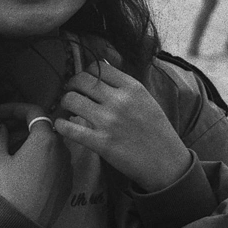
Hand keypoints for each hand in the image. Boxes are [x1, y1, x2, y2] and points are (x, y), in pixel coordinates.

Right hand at [0, 103, 71, 227]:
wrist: (21, 227)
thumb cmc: (7, 191)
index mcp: (45, 139)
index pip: (33, 111)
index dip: (13, 108)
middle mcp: (61, 149)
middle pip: (42, 128)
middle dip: (20, 126)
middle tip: (1, 130)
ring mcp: (67, 167)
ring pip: (49, 145)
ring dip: (30, 142)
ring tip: (9, 149)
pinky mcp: (67, 183)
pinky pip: (55, 161)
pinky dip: (41, 157)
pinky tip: (24, 166)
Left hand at [56, 61, 191, 191]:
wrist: (166, 163)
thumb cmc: (155, 130)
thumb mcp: (145, 99)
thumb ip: (123, 83)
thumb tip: (101, 64)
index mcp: (132, 87)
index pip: (97, 67)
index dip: (86, 72)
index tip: (84, 81)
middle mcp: (119, 101)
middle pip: (80, 80)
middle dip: (71, 85)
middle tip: (72, 92)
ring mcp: (108, 122)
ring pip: (70, 100)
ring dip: (65, 102)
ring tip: (68, 108)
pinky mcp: (100, 143)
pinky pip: (69, 128)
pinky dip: (61, 124)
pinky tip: (62, 125)